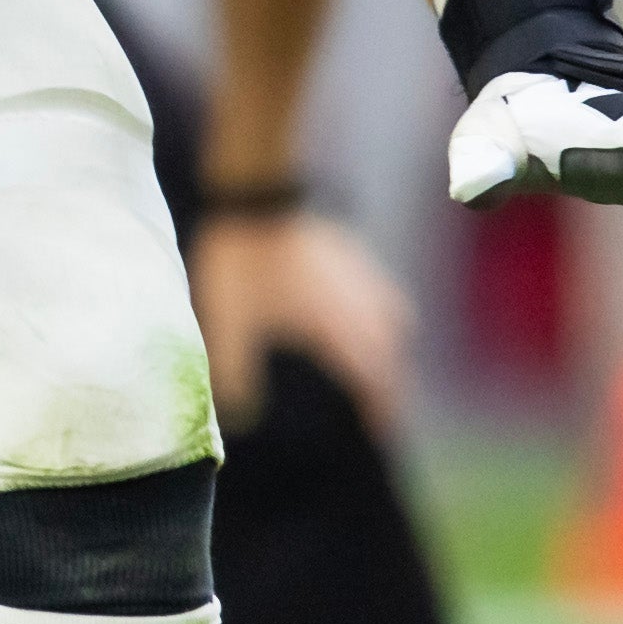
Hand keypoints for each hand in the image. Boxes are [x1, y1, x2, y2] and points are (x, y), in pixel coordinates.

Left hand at [186, 208, 413, 422]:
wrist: (256, 192)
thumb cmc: (242, 262)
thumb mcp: (229, 325)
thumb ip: (236, 374)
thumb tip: (241, 420)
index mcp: (337, 329)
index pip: (373, 379)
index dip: (380, 408)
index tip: (382, 432)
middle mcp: (360, 306)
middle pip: (390, 354)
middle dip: (390, 385)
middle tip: (383, 408)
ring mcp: (361, 276)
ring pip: (393, 322)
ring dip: (390, 349)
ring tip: (379, 366)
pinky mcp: (353, 253)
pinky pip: (380, 293)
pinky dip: (380, 315)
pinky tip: (362, 315)